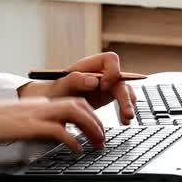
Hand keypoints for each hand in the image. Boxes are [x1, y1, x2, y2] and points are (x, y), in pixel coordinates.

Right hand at [0, 97, 104, 152]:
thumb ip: (30, 125)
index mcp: (36, 104)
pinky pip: (58, 130)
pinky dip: (72, 140)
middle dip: (96, 122)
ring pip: (75, 111)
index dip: (88, 115)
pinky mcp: (27, 125)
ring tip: (96, 144)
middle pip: (79, 104)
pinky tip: (76, 150)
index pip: (71, 102)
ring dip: (91, 127)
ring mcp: (34, 113)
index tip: (95, 130)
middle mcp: (39, 105)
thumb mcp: (12, 122)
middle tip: (102, 140)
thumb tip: (42, 136)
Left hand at [18, 51, 136, 123]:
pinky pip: (124, 101)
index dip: (112, 71)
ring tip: (126, 120)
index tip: (103, 86)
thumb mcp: (61, 87)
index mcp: (90, 66)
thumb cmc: (55, 92)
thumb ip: (74, 81)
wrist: (53, 104)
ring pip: (126, 90)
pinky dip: (125, 111)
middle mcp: (101, 73)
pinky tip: (123, 121)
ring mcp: (107, 85)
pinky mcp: (109, 96)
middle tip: (126, 113)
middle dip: (125, 96)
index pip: (110, 59)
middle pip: (121, 79)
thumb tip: (94, 81)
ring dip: (128, 104)